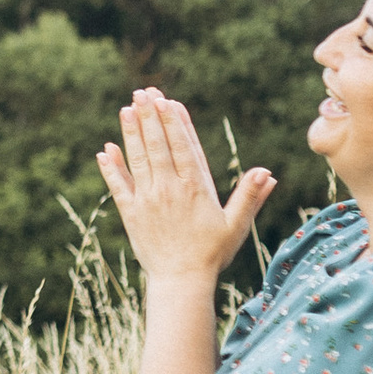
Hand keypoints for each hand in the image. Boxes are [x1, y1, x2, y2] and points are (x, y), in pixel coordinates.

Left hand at [96, 90, 272, 281]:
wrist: (181, 281)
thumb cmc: (212, 253)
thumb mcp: (236, 225)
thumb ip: (249, 196)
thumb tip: (266, 173)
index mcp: (195, 188)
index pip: (183, 147)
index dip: (174, 122)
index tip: (168, 100)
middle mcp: (169, 189)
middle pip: (158, 145)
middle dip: (150, 116)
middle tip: (143, 92)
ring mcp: (148, 200)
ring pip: (138, 159)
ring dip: (131, 133)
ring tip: (127, 108)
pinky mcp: (131, 213)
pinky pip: (118, 186)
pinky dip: (111, 168)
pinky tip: (105, 149)